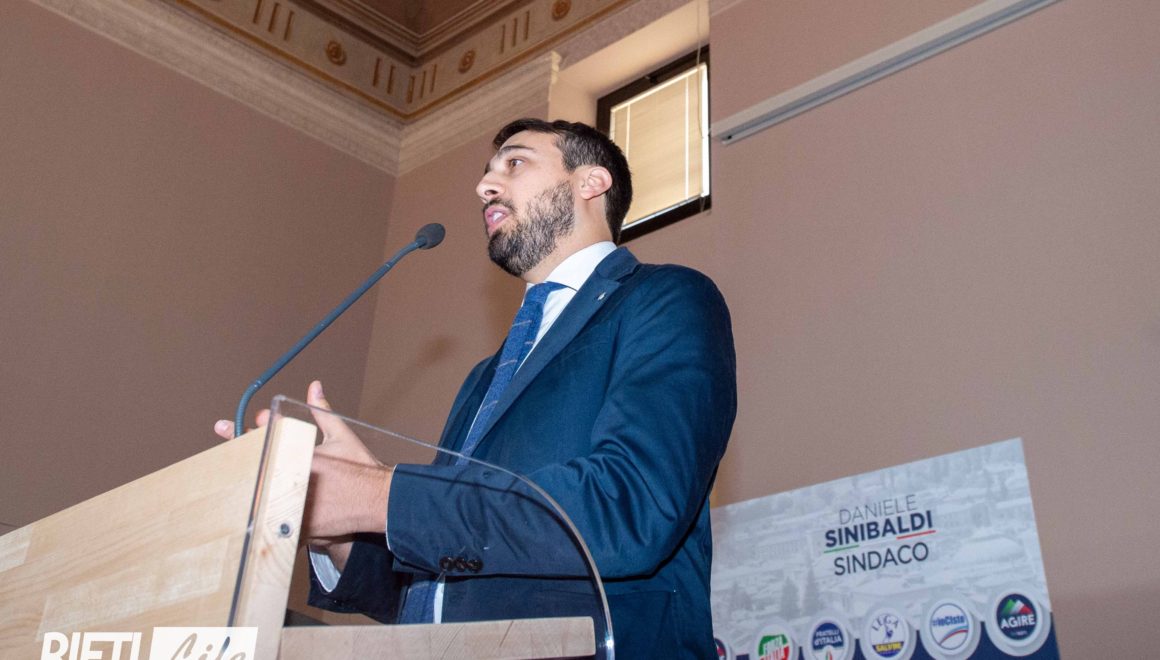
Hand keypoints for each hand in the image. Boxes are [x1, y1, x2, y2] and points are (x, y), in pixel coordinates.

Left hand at [213, 381, 390, 557]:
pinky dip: (263, 520)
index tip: (222, 426)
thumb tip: (314, 386)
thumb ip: (321, 411)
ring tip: (228, 492)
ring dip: (247, 494)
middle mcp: (295, 480)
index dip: (242, 433)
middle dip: (240, 460)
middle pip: (254, 471)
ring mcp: (295, 506)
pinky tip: (252, 518)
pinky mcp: (299, 528)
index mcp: (301, 455)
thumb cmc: (361, 469)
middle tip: (230, 457)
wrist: (380, 501)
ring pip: (259, 501)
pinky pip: (273, 526)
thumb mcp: (341, 435)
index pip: (263, 440)